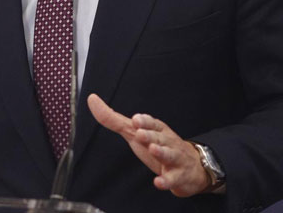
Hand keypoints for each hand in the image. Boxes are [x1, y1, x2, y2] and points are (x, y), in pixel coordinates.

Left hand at [87, 94, 209, 196]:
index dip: (144, 121)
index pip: (151, 123)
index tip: (135, 119)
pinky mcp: (177, 176)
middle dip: (150, 135)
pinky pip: (172, 178)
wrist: (190, 166)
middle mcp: (166, 141)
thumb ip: (112, 118)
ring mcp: (173, 158)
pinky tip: (158, 182)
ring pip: (168, 154)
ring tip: (153, 149)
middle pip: (158, 137)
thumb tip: (92, 100)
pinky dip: (166, 180)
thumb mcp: (135, 131)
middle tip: (140, 134)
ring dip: (161, 152)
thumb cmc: (158, 144)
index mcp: (157, 129)